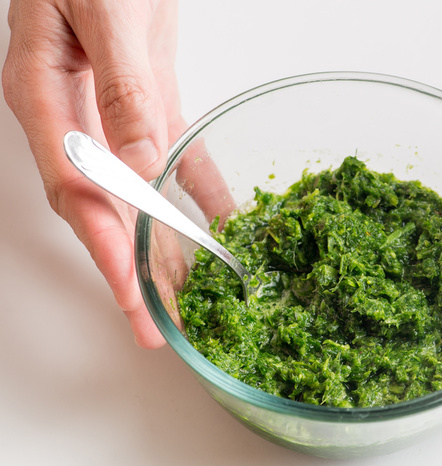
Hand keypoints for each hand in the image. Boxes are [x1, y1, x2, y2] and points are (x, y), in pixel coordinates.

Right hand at [3, 0, 186, 347]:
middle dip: (135, 271)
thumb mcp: (105, 21)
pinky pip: (179, 156)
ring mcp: (116, 116)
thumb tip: (141, 163)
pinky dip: (202, 192)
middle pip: (107, 211)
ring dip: (168, 245)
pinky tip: (224, 223)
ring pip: (143, 195)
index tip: (132, 299)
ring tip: (193, 294)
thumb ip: (122, 93)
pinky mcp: (151, 103)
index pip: (77, 195)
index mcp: (48, 102)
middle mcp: (78, 120)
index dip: (106, 251)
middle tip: (161, 324)